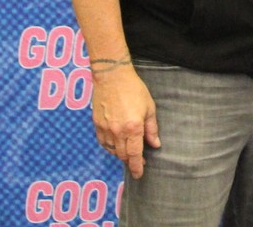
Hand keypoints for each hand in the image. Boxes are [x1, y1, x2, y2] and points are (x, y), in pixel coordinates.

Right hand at [91, 62, 159, 178]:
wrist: (112, 77)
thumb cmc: (134, 90)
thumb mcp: (149, 108)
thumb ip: (152, 129)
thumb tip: (155, 144)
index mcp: (133, 127)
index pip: (134, 154)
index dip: (137, 166)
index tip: (139, 174)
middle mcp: (118, 131)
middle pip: (123, 155)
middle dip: (130, 161)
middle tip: (139, 161)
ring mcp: (105, 129)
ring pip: (112, 150)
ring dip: (121, 154)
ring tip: (129, 152)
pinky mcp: (97, 125)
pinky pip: (103, 143)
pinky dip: (110, 147)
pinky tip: (116, 145)